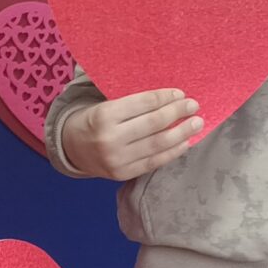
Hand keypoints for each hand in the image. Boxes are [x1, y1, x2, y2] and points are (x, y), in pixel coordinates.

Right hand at [62, 89, 202, 180]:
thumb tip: (171, 98)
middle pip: (154, 123)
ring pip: (158, 144)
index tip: (181, 93)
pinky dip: (173, 152)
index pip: (144, 103)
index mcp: (104, 116)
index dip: (165, 97)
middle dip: (178, 112)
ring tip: (197, 123)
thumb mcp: (105, 105)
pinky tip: (185, 142)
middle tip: (194, 105)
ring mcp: (116, 159)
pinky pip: (154, 162)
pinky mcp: (122, 173)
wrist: (71, 148)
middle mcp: (110, 138)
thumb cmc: (94, 121)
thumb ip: (133, 104)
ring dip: (182, 132)